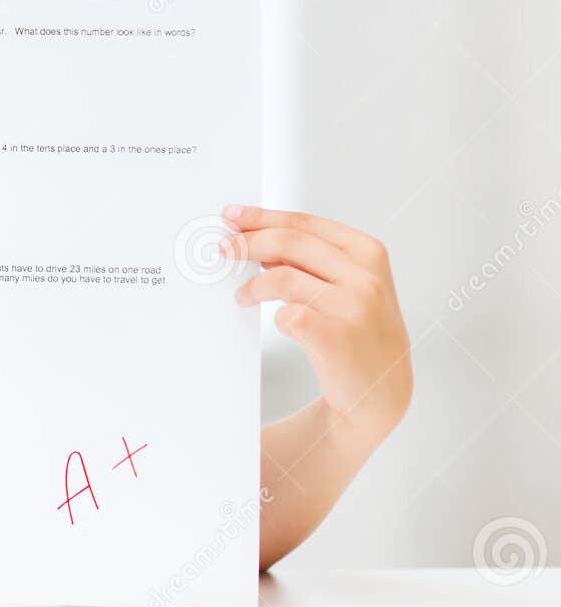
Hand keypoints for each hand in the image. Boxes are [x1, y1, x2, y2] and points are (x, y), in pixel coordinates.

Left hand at [220, 204, 411, 448]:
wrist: (381, 389)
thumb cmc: (360, 331)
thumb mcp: (347, 284)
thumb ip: (311, 260)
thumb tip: (259, 238)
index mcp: (368, 253)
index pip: (304, 223)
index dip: (262, 217)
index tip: (233, 216)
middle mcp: (365, 277)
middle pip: (289, 242)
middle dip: (248, 242)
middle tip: (225, 249)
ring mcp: (353, 307)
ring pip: (282, 277)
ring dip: (253, 285)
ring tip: (243, 296)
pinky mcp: (335, 338)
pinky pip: (287, 315)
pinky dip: (275, 317)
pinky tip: (280, 323)